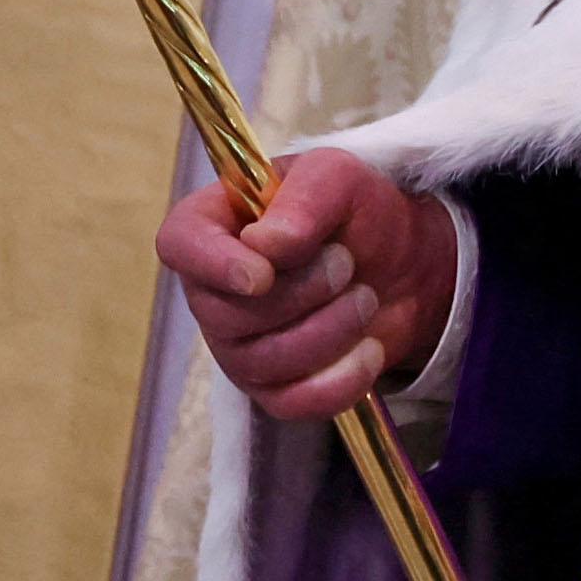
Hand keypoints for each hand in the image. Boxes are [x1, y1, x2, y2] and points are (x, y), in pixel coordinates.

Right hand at [161, 150, 455, 420]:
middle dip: (304, 292)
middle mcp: (212, 290)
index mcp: (213, 224)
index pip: (180, 245)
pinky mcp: (273, 388)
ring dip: (332, 329)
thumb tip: (266, 244)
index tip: (262, 274)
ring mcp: (237, 346)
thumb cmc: (354, 213)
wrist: (401, 266)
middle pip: (227, 314)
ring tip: (366, 298)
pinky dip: (342, 379)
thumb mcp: (340, 178)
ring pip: (264, 361)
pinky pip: (292, 402)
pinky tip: (370, 349)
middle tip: (347, 263)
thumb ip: (305, 196)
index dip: (213, 265)